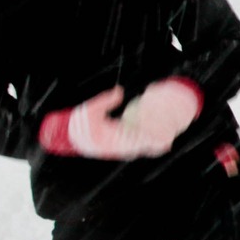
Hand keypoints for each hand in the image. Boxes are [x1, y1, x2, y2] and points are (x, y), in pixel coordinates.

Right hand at [39, 79, 201, 159]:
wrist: (69, 137)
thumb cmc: (78, 124)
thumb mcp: (89, 109)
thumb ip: (105, 100)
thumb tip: (120, 91)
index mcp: (112, 138)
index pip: (135, 139)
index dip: (150, 138)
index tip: (162, 136)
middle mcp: (117, 146)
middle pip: (141, 146)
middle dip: (156, 142)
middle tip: (171, 138)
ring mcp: (117, 148)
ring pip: (139, 148)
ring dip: (152, 145)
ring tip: (167, 140)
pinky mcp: (117, 146)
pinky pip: (134, 147)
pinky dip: (145, 145)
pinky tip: (153, 141)